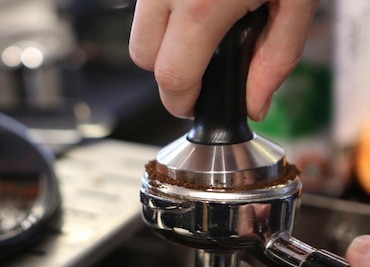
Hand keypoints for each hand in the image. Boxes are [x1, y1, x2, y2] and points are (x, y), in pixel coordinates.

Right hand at [128, 0, 319, 119]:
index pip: (171, 79)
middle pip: (143, 59)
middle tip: (201, 72)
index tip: (198, 107)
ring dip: (162, 44)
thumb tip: (255, 104)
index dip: (184, 103)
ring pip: (138, 31)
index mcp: (200, 5)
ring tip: (203, 32)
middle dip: (168, 75)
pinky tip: (199, 6)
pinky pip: (145, 6)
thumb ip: (277, 57)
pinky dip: (165, 16)